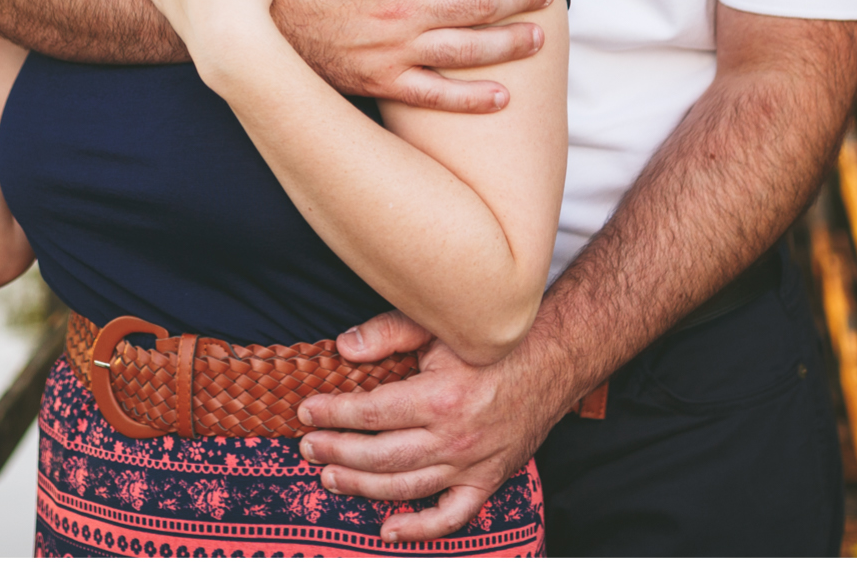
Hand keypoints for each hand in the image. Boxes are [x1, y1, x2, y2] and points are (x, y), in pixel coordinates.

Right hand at [274, 0, 554, 111]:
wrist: (260, 16)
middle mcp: (405, 6)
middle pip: (482, 1)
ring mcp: (396, 47)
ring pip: (469, 49)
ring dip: (510, 44)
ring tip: (537, 37)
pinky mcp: (384, 79)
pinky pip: (436, 95)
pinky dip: (472, 100)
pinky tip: (503, 98)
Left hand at [297, 310, 575, 542]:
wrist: (551, 363)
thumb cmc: (489, 344)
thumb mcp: (437, 327)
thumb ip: (387, 334)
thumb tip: (342, 348)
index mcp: (438, 398)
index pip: (369, 413)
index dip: (332, 413)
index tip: (306, 411)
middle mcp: (453, 439)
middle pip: (380, 456)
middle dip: (337, 452)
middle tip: (309, 448)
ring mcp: (471, 465)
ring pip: (405, 487)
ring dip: (362, 487)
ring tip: (330, 478)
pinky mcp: (488, 480)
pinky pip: (451, 515)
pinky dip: (420, 528)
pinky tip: (389, 528)